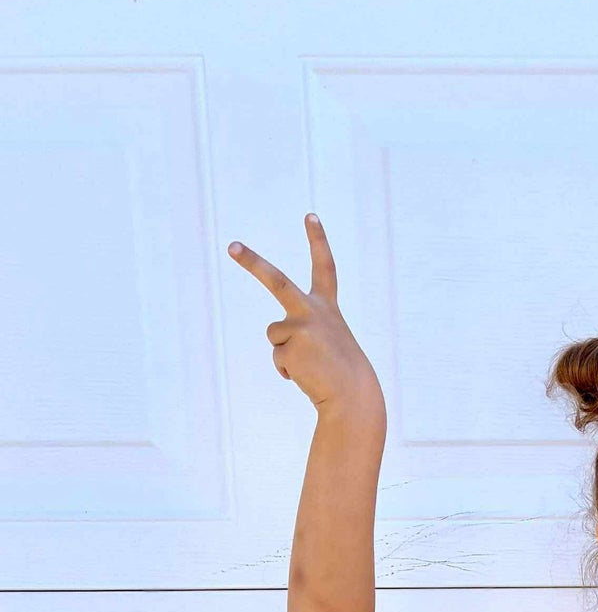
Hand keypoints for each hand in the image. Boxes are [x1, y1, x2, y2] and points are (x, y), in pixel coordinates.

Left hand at [228, 215, 382, 418]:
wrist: (353, 396)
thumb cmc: (342, 373)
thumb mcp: (329, 344)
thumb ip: (305, 334)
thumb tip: (282, 350)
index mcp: (328, 307)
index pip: (325, 267)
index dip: (318, 241)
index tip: (310, 215)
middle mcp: (313, 311)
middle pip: (276, 281)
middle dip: (252, 262)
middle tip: (231, 246)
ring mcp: (301, 327)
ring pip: (276, 336)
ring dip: (286, 353)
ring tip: (311, 366)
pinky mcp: (289, 347)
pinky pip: (277, 358)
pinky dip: (287, 370)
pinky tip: (307, 375)